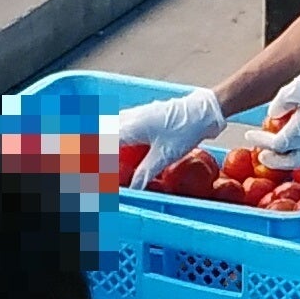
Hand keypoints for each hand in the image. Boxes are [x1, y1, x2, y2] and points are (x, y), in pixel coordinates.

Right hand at [102, 87, 226, 184]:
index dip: (97, 156)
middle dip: (99, 147)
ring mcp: (139, 113)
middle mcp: (131, 118)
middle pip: (106, 131)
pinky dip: (121, 134)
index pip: (104, 142)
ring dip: (110, 139)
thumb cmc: (185, 130)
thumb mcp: (165, 156)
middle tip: (98, 164)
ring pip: (115, 125)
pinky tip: (128, 145)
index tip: (95, 170)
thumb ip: (145, 172)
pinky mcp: (148, 113)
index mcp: (131, 127)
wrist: (204, 110)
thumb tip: (132, 188)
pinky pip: (126, 123)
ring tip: (109, 157)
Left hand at [261, 58, 299, 168]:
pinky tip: (298, 141)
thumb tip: (273, 114)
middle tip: (261, 154)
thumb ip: (282, 102)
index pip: (275, 145)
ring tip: (278, 152)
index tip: (249, 136)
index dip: (260, 141)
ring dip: (288, 160)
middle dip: (273, 160)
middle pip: (289, 161)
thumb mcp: (298, 86)